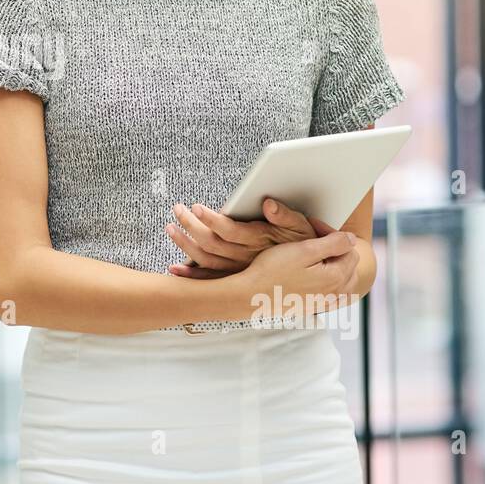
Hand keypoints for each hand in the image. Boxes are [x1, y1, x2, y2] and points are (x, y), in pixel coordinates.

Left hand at [166, 196, 337, 278]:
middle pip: (212, 243)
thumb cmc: (305, 244)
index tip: (196, 207)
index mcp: (260, 242)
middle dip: (190, 225)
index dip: (212, 220)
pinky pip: (210, 279)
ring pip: (206, 259)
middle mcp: (247, 259)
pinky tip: (175, 270)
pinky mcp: (237, 280)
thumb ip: (285, 215)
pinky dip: (191, 275)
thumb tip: (269, 203)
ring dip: (185, 245)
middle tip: (176, 210)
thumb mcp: (302, 227)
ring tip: (170, 228)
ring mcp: (240, 272)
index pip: (230, 231)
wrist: (314, 274)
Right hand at [238, 230, 362, 323]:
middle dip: (337, 249)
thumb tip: (352, 239)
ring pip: (344, 282)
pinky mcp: (313, 308)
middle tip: (314, 239)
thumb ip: (333, 243)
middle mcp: (335, 293)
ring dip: (336, 266)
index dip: (333, 233)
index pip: (348, 249)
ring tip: (317, 255)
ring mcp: (324, 303)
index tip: (313, 226)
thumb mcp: (304, 250)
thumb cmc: (273, 271)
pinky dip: (332, 284)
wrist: (250, 296)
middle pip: (350, 265)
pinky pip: (334, 296)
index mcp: (336, 277)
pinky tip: (317, 276)